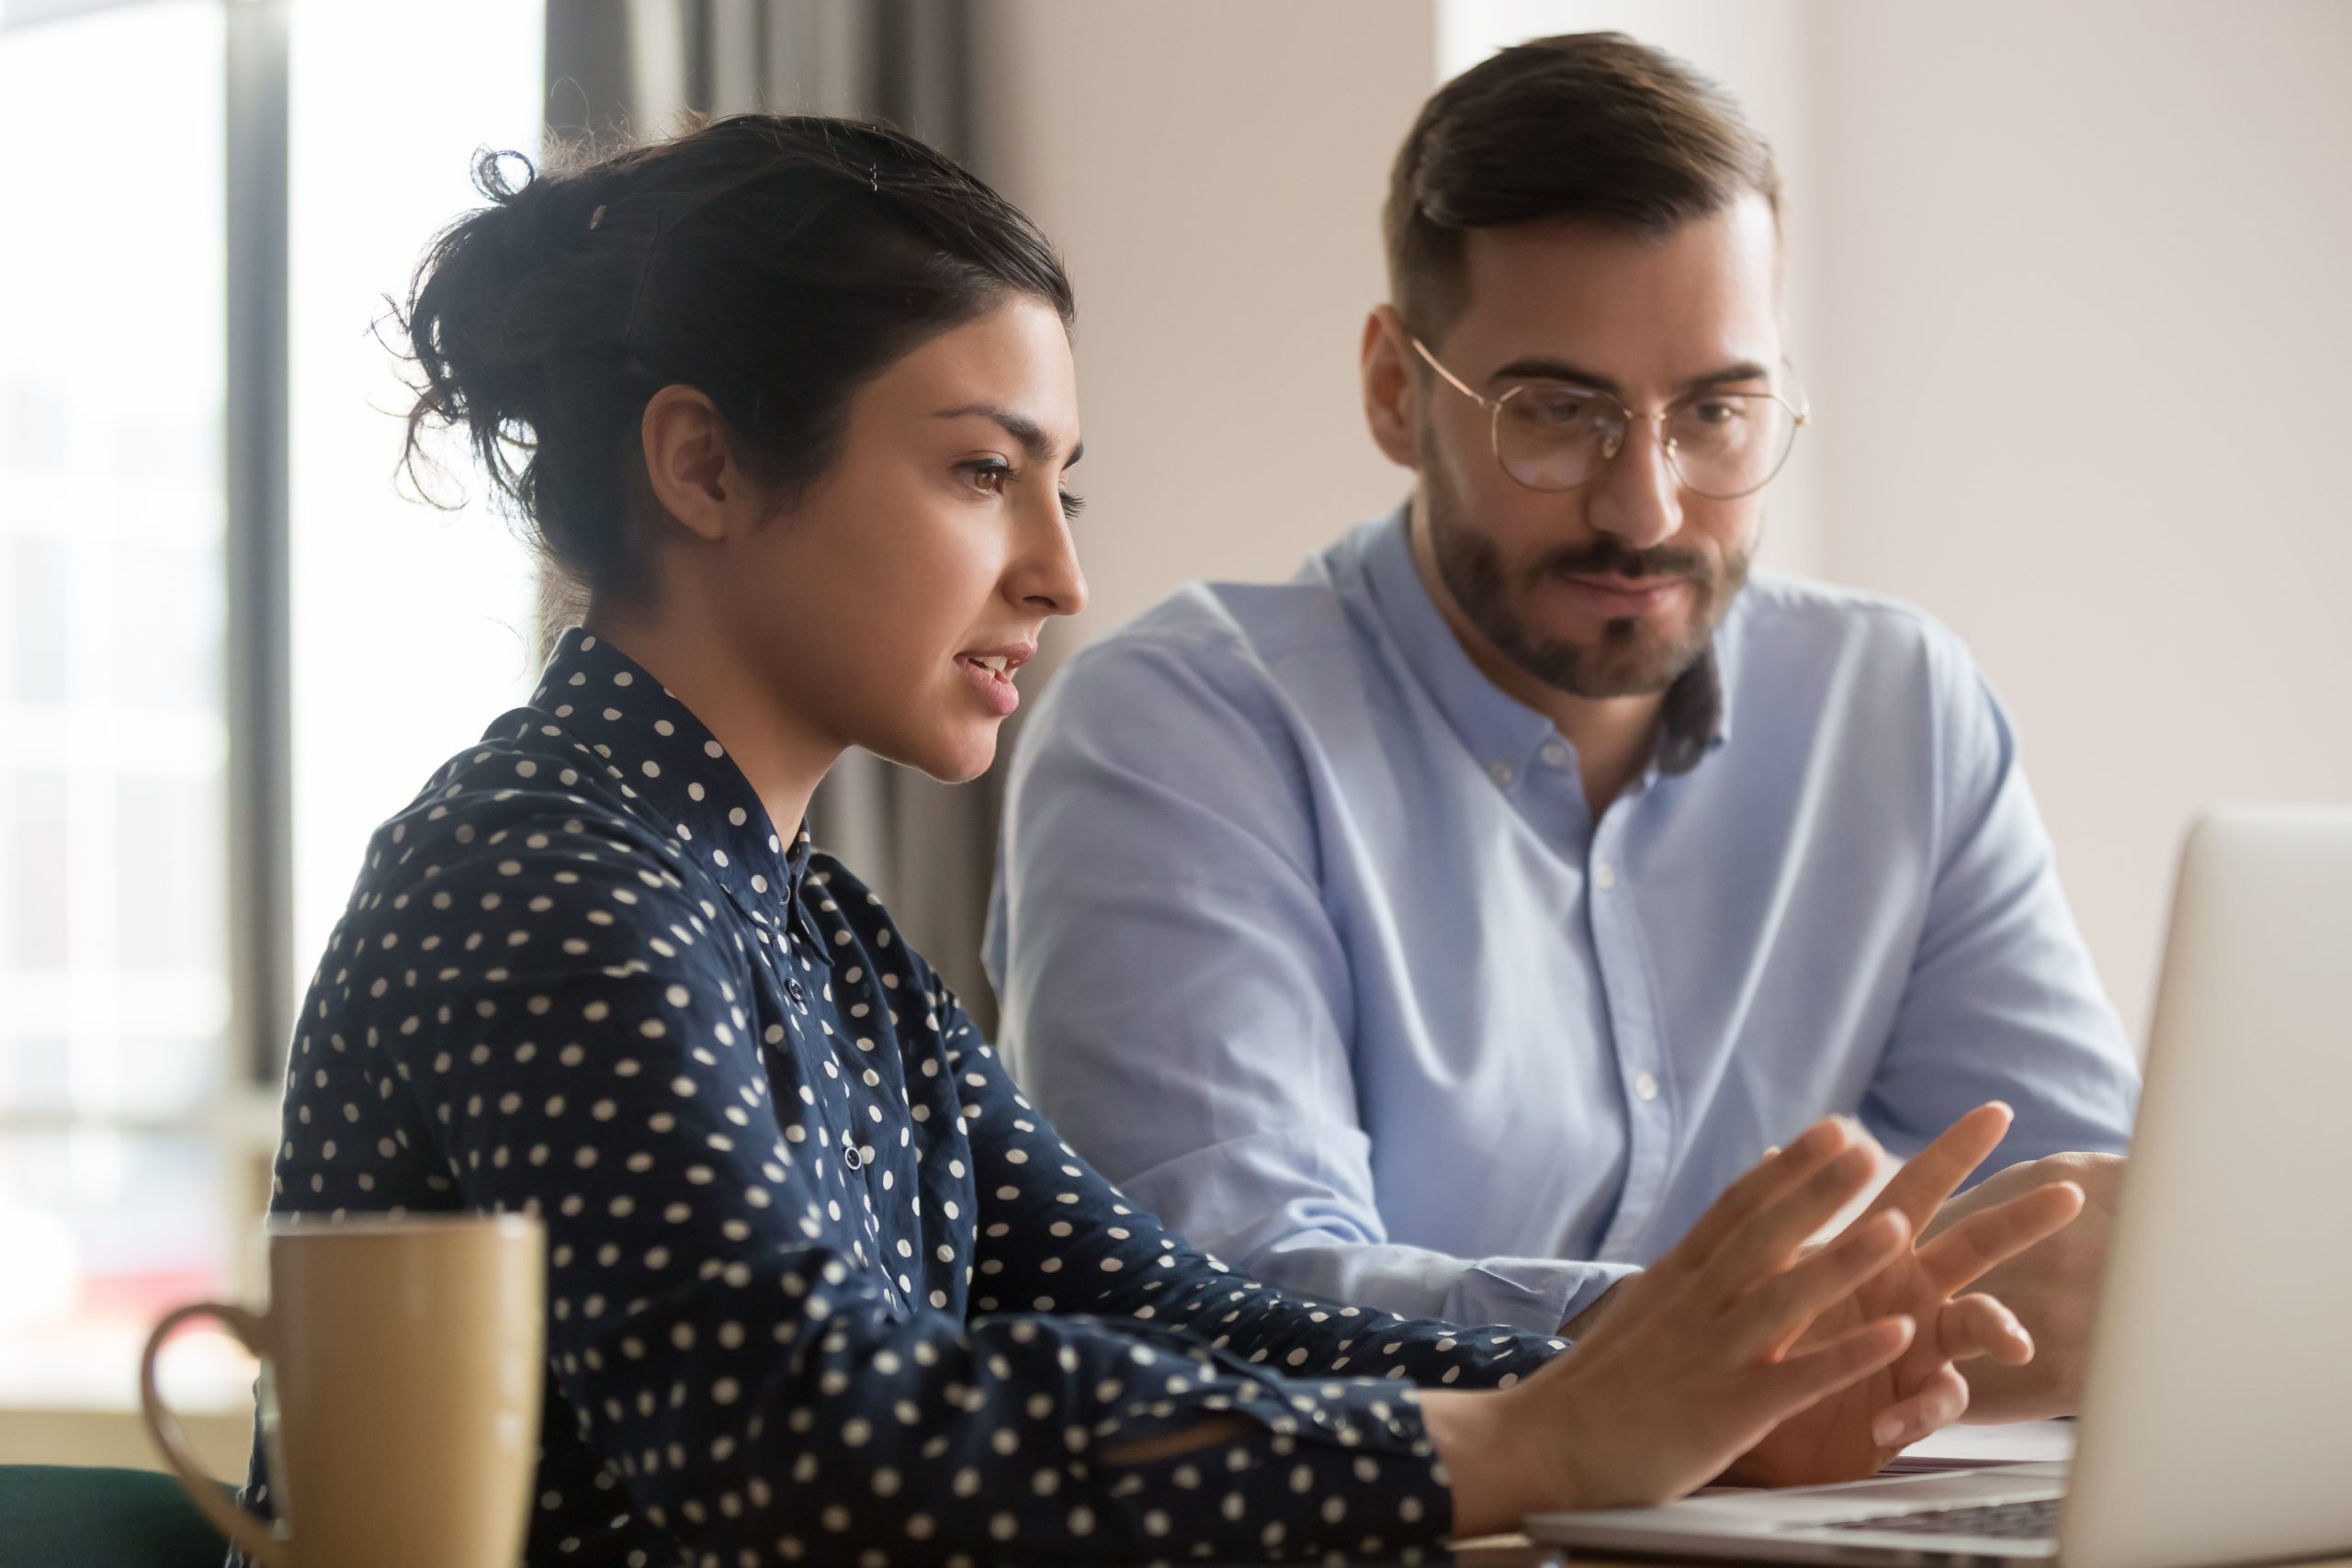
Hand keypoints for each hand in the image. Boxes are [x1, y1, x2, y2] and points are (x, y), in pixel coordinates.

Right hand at [1422, 1117, 1927, 1530]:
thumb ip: (1687, 1273)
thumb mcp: (1642, 1309)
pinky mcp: (1726, 1411)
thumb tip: (1717, 1235)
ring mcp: (1711, 1355)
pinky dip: (1848, 1354)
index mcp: (1676, 1278)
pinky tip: (1897, 1336)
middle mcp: (1694, 1305)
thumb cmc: (1597, 1385)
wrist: (1543, 1446)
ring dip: (1842, 1259)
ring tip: (1898, 1225)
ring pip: (1784, 1297)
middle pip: (1763, 1235)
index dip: (1789, 1167)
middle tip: (1869, 1146)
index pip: (1737, 1207)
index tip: (1834, 1129)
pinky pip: (1798, 1378)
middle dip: (1819, 1190)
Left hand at [1725, 1104, 2085, 1485]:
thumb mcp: (1773, 1275)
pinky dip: (1916, 1412)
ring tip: (2014, 1344)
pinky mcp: (1914, 1403)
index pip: (1920, 1188)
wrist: (1753, 1418)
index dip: (1955, 1151)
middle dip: (2022, 1220)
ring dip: (2000, 1327)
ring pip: (1982, 1324)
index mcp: (1876, 1249)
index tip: (1997, 1111)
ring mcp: (1922, 1346)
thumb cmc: (1775, 1339)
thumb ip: (1789, 1224)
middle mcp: (1911, 1291)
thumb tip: (1774, 1154)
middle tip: (2069, 1194)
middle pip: (1977, 1244)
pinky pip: (1935, 1402)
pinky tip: (1886, 1424)